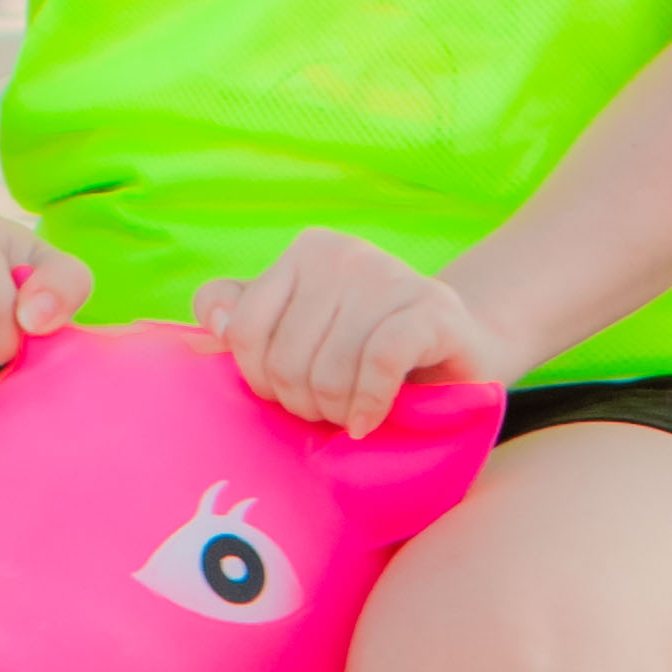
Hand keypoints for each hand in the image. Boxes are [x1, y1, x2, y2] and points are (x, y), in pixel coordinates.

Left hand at [195, 231, 516, 437]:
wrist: (457, 356)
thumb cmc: (364, 351)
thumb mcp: (300, 331)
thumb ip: (245, 317)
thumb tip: (213, 325)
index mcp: (307, 252)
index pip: (246, 329)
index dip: (259, 379)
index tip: (286, 393)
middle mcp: (346, 253)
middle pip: (287, 358)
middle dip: (303, 403)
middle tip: (328, 409)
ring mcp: (392, 276)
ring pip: (331, 369)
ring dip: (338, 411)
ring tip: (352, 414)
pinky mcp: (435, 310)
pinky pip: (380, 362)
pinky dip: (370, 403)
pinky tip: (370, 419)